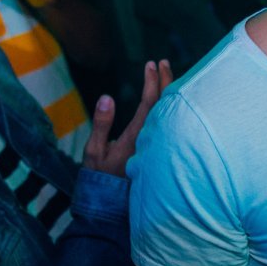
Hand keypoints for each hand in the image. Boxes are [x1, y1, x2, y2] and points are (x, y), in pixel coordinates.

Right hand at [83, 60, 173, 177]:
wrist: (112, 202)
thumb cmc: (101, 176)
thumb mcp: (94, 151)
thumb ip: (101, 124)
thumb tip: (107, 97)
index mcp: (137, 138)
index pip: (150, 104)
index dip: (152, 82)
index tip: (151, 64)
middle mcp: (152, 140)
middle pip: (166, 105)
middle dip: (166, 80)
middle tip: (163, 62)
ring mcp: (158, 146)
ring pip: (171, 113)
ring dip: (171, 91)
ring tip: (169, 73)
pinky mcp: (160, 150)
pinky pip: (171, 123)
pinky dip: (172, 106)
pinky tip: (172, 98)